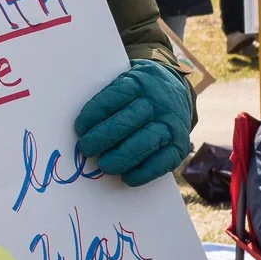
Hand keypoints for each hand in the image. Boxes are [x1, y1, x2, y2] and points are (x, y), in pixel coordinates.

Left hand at [75, 59, 192, 186]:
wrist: (175, 91)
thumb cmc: (137, 92)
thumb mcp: (124, 82)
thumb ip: (106, 100)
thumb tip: (82, 129)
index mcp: (139, 83)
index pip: (114, 97)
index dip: (94, 114)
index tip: (79, 128)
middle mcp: (157, 102)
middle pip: (128, 121)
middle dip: (103, 138)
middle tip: (86, 149)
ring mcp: (171, 123)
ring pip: (146, 141)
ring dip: (122, 157)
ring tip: (104, 166)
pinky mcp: (180, 144)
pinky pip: (164, 161)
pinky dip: (144, 172)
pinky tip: (127, 177)